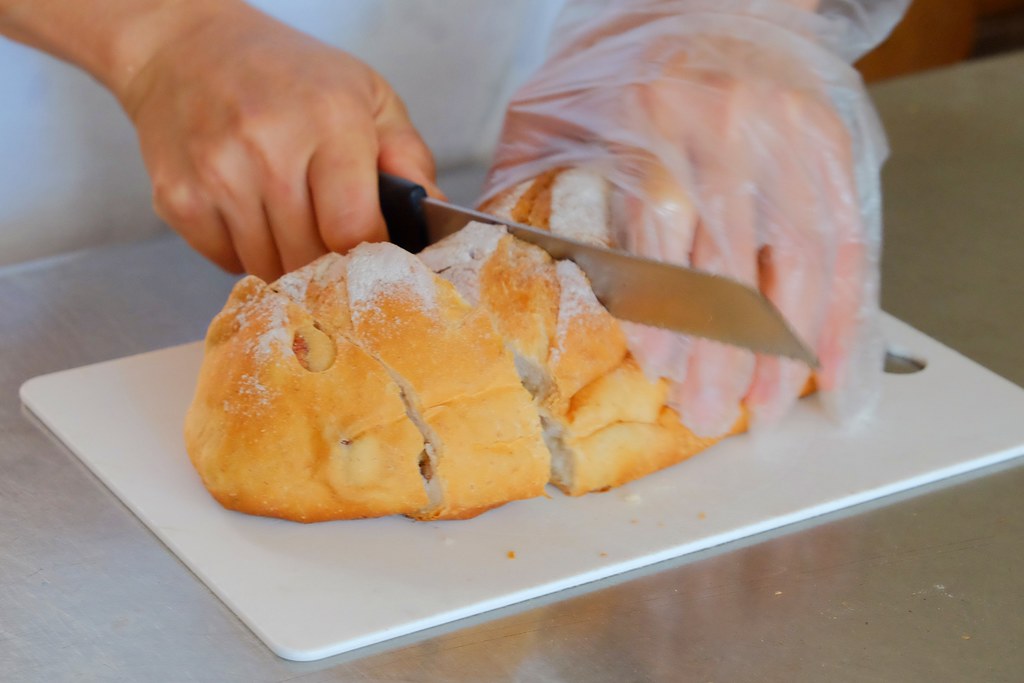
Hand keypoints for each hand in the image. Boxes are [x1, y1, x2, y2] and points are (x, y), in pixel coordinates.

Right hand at [116, 1, 440, 280]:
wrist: (185, 48)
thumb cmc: (290, 75)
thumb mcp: (367, 96)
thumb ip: (408, 158)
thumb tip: (438, 220)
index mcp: (329, 120)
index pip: (354, 230)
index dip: (370, 254)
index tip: (376, 254)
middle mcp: (268, 146)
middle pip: (311, 259)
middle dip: (330, 264)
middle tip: (334, 242)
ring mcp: (217, 174)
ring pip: (268, 268)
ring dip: (287, 262)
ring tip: (291, 220)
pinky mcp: (178, 198)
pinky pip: (227, 262)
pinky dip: (245, 253)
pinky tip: (250, 214)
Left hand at [487, 4, 885, 435]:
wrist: (709, 4)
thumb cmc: (624, 68)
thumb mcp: (554, 112)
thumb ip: (530, 188)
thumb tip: (496, 274)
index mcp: (650, 117)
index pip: (662, 228)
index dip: (663, 308)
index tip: (660, 367)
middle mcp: (731, 125)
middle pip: (733, 257)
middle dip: (723, 349)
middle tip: (710, 412)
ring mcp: (791, 136)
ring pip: (801, 260)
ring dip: (786, 347)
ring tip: (767, 404)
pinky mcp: (834, 148)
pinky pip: (850, 242)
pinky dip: (846, 312)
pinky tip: (833, 365)